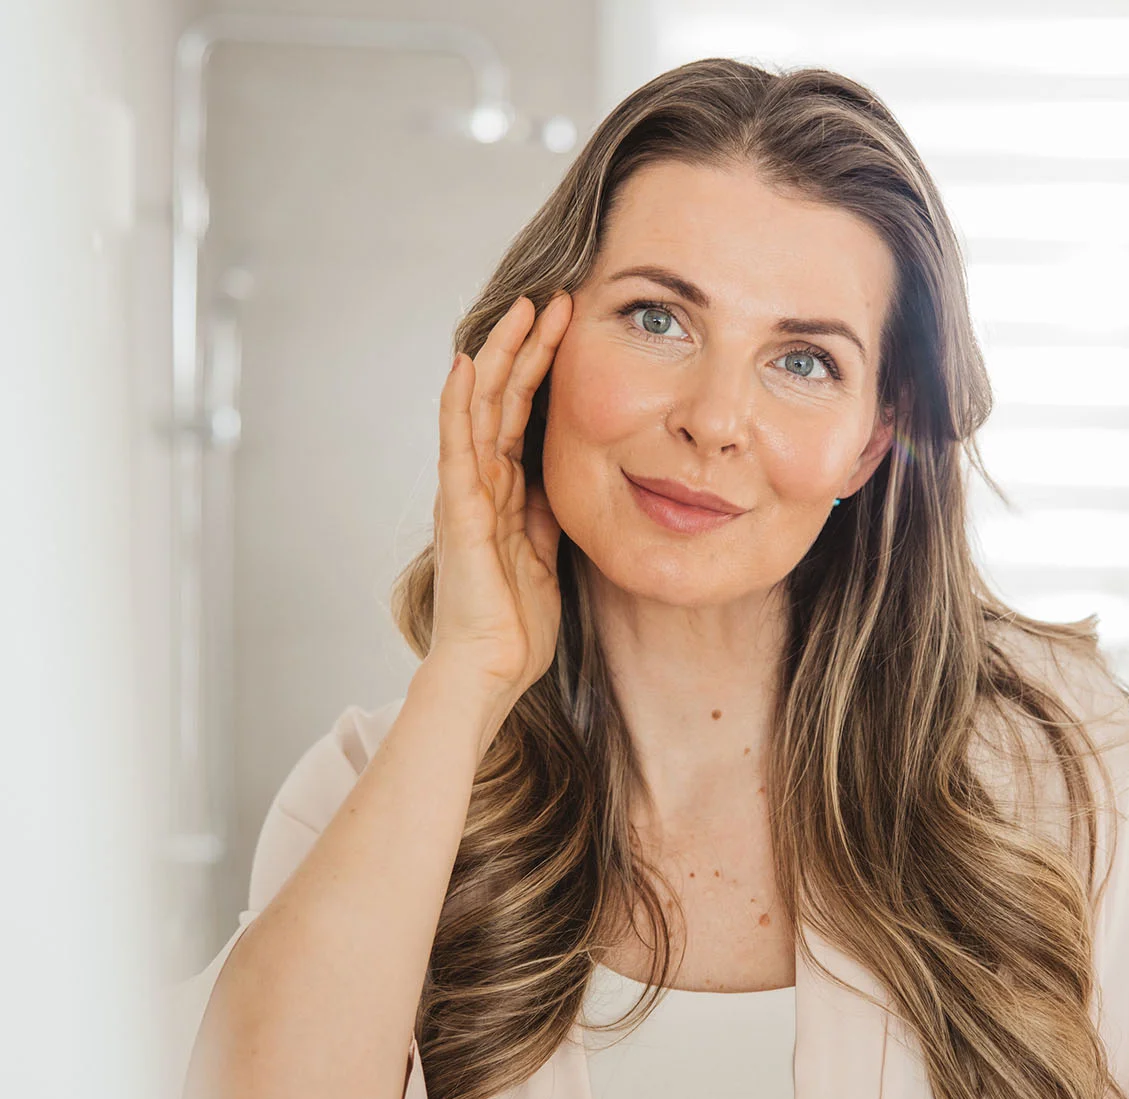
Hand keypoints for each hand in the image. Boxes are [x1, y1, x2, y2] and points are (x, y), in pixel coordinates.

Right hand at [428, 291, 572, 702]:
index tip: (572, 330)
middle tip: (557, 299)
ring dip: (503, 356)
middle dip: (530, 347)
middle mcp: (480, 484)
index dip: (546, 371)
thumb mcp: (545, 556)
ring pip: (482, 407)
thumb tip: (562, 481)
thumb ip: (547, 515)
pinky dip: (462, 402)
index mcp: (504, 494)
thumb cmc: (514, 625)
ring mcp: (465, 493)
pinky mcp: (458, 510)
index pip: (525, 416)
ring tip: (525, 308)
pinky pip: (458, 445)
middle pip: (505, 399)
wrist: (489, 672)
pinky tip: (470, 363)